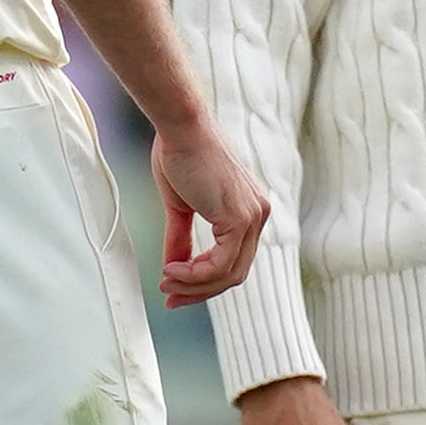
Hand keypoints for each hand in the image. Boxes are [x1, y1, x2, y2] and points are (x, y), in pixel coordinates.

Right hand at [154, 120, 269, 305]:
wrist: (181, 127)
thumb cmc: (180, 155)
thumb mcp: (181, 207)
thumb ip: (182, 239)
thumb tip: (174, 268)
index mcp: (249, 211)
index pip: (233, 261)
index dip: (204, 282)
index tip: (174, 287)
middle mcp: (258, 215)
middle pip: (234, 273)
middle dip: (200, 291)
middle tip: (170, 297)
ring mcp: (253, 217)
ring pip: (229, 274)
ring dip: (194, 285)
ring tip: (167, 283)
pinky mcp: (240, 218)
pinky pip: (221, 263)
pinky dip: (196, 274)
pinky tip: (173, 270)